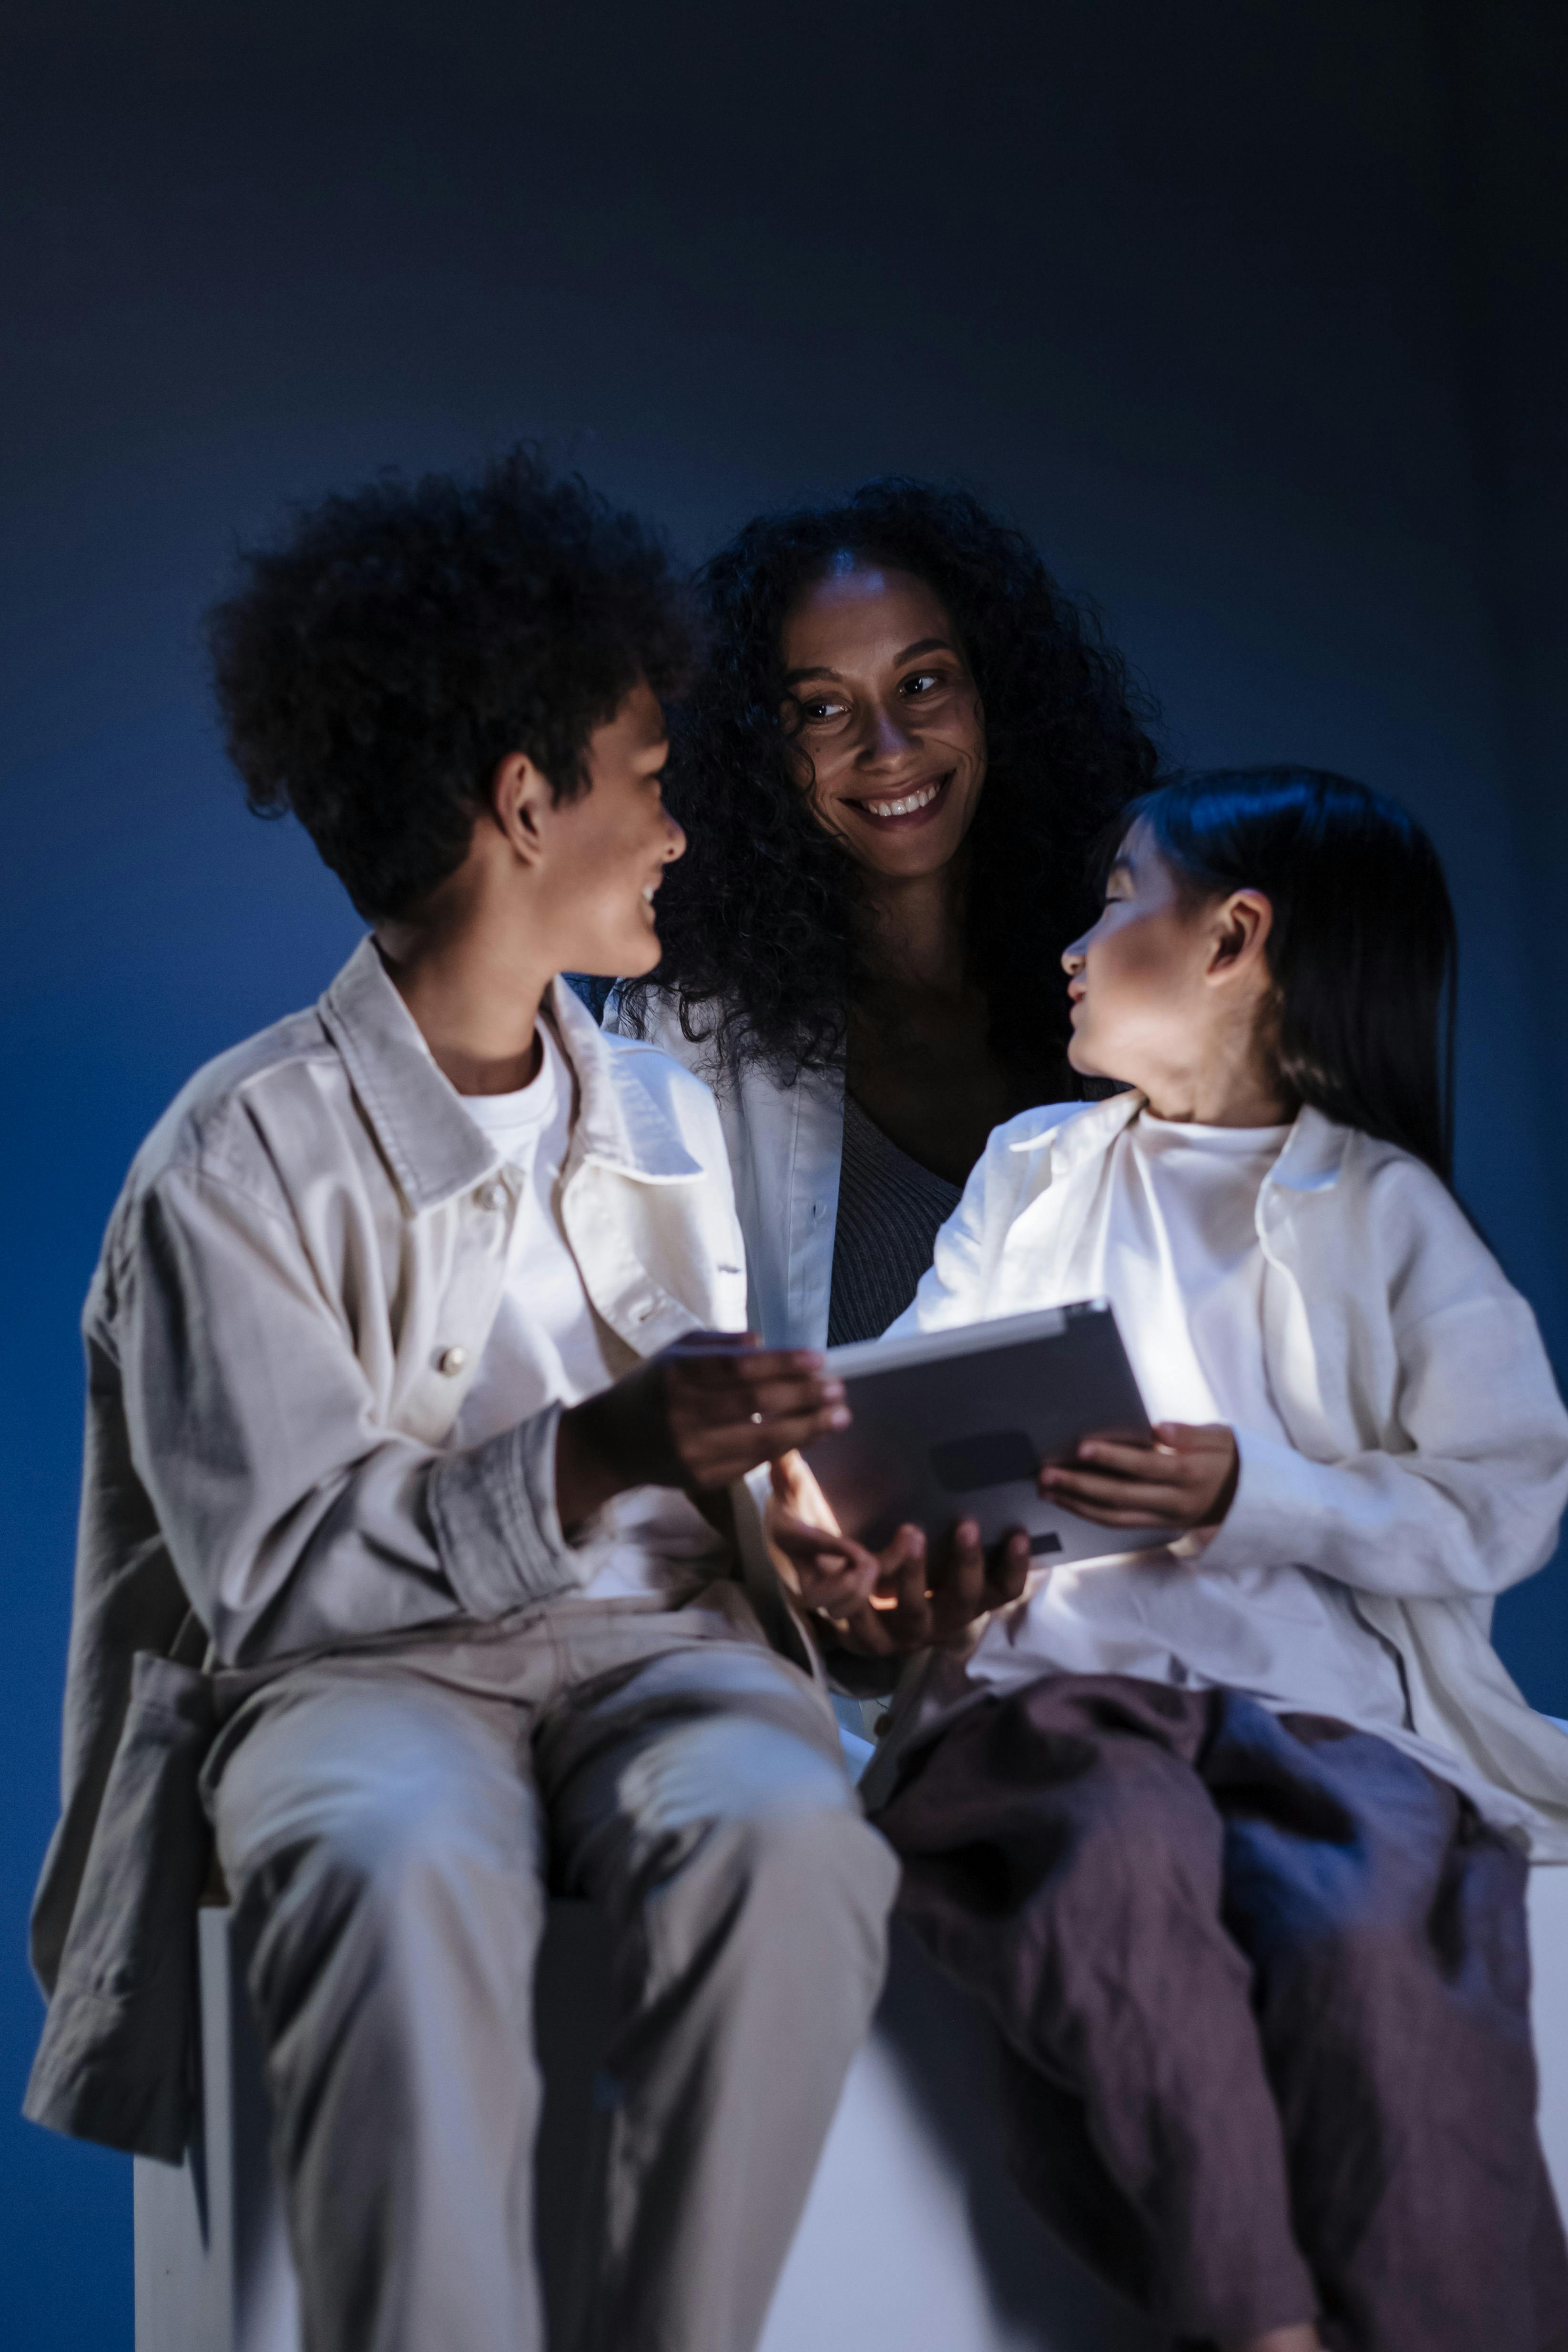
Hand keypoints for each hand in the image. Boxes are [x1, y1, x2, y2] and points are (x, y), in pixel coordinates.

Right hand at [555, 1331, 849, 1531]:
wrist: (611, 1443)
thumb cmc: (652, 1388)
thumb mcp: (677, 1352)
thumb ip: (721, 1343)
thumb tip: (765, 1343)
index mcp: (679, 1373)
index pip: (741, 1367)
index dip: (784, 1364)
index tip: (819, 1360)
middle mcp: (685, 1413)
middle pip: (759, 1403)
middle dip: (806, 1395)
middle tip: (838, 1389)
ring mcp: (694, 1450)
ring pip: (763, 1439)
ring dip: (809, 1427)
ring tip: (840, 1415)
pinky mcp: (703, 1478)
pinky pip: (754, 1462)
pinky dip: (786, 1447)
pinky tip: (809, 1434)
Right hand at [766, 1456, 1030, 1655]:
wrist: (872, 1565)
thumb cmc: (830, 1545)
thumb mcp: (800, 1521)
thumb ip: (792, 1495)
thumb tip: (782, 1455)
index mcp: (851, 1618)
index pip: (852, 1616)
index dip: (854, 1597)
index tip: (857, 1561)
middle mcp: (899, 1630)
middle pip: (910, 1615)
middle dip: (913, 1578)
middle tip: (911, 1532)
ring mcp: (941, 1618)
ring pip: (959, 1606)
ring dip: (964, 1568)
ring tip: (964, 1525)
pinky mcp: (973, 1601)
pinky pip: (1000, 1594)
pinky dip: (1011, 1568)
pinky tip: (1016, 1534)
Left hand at [1039, 1421, 1237, 1532]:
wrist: (1252, 1499)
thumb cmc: (1229, 1457)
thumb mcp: (1221, 1438)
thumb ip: (1188, 1433)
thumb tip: (1158, 1429)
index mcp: (1191, 1473)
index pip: (1146, 1465)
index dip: (1113, 1457)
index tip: (1081, 1446)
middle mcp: (1176, 1501)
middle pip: (1122, 1495)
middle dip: (1080, 1485)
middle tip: (1046, 1474)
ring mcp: (1166, 1518)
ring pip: (1115, 1516)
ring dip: (1077, 1504)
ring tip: (1046, 1490)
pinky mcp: (1158, 1526)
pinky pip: (1119, 1524)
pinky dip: (1090, 1514)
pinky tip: (1067, 1502)